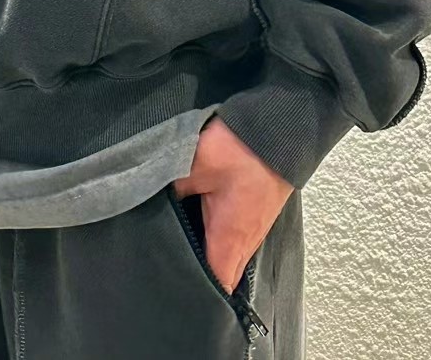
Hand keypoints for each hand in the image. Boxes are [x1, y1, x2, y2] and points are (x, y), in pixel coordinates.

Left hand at [171, 115, 293, 295]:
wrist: (279, 132)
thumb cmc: (242, 151)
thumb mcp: (196, 164)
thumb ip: (171, 187)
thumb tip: (152, 198)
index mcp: (228, 240)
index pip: (216, 288)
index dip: (198, 299)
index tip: (175, 297)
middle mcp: (243, 243)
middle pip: (220, 278)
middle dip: (198, 280)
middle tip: (168, 274)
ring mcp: (251, 230)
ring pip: (227, 258)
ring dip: (209, 259)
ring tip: (179, 253)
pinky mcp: (252, 215)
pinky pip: (233, 240)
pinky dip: (216, 240)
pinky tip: (198, 226)